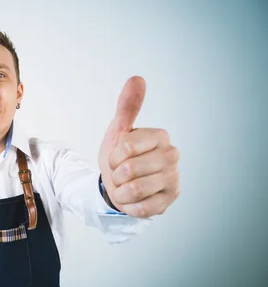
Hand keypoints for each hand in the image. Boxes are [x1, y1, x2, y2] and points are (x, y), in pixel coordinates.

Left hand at [98, 76, 179, 217]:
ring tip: (125, 186)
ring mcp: (174, 178)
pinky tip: (133, 198)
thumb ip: (127, 107)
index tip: (115, 157)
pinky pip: (142, 208)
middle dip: (115, 175)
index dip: (112, 156)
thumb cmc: (119, 156)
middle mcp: (172, 155)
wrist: (119, 184)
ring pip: (135, 189)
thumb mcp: (118, 130)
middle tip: (120, 173)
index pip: (125, 148)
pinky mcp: (170, 199)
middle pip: (129, 170)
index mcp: (160, 136)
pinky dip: (130, 205)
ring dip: (121, 191)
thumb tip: (137, 78)